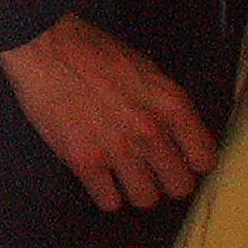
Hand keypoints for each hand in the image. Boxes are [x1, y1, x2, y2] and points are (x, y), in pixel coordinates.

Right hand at [0, 13, 218, 212]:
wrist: (42, 45)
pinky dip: (105, 192)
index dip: (191, 162)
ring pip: (146, 199)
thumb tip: (180, 138)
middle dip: (165, 180)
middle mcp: (150, 131)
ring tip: (120, 172)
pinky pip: (109, 202)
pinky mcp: (84, 161)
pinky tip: (98, 175)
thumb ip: (166, 105)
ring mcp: (117, 148)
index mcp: (171, 104)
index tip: (179, 159)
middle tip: (148, 168)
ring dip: (135, 188)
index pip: (205, 160)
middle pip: (179, 187)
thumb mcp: (145, 69)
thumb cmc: (92, 51)